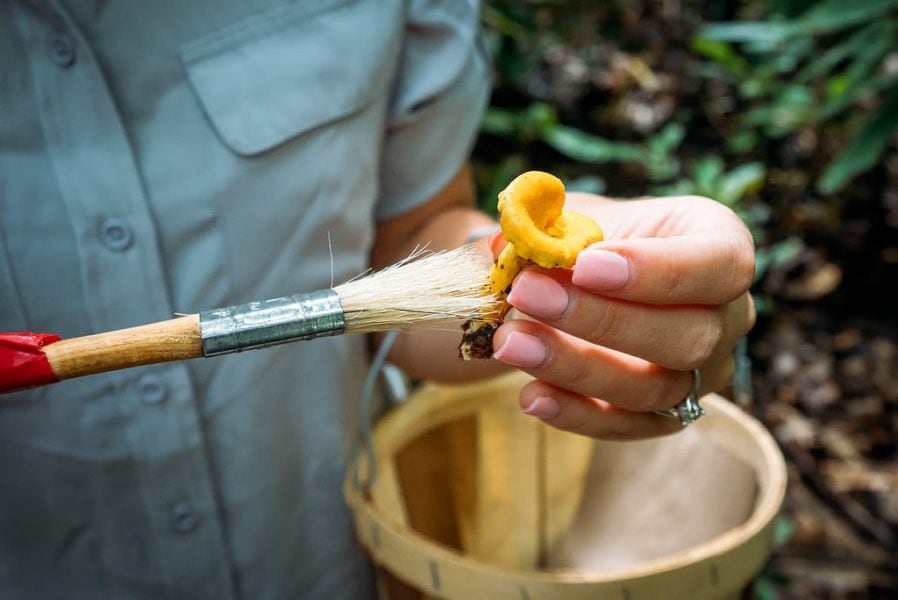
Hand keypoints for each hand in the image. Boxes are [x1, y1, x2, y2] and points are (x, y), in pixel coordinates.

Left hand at [491, 193, 755, 438]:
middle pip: (690, 336)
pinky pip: (628, 425)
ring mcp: (703, 374)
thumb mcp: (572, 215)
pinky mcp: (664, 415)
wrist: (572, 278)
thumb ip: (549, 227)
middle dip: (601, 320)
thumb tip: (511, 246)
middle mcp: (727, 315)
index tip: (584, 265)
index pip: (721, 264)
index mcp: (721, 245)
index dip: (657, 270)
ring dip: (576, 367)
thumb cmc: (585, 237)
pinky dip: (576, 414)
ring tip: (509, 342)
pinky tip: (530, 395)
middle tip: (526, 294)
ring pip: (655, 389)